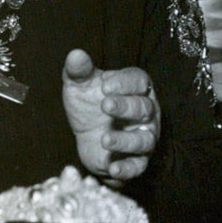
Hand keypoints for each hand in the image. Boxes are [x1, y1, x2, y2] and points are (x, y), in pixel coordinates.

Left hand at [61, 49, 160, 185]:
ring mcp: (144, 136)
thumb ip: (79, 70)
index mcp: (136, 88)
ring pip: (144, 139)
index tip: (104, 85)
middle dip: (125, 107)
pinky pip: (138, 166)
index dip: (124, 83)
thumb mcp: (81, 86)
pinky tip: (112, 167)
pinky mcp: (137, 160)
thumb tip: (75, 54)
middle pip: (143, 108)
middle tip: (105, 105)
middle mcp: (146, 112)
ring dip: (126, 140)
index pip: (138, 81)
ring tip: (104, 139)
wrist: (88, 136)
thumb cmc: (89, 104)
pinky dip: (127, 168)